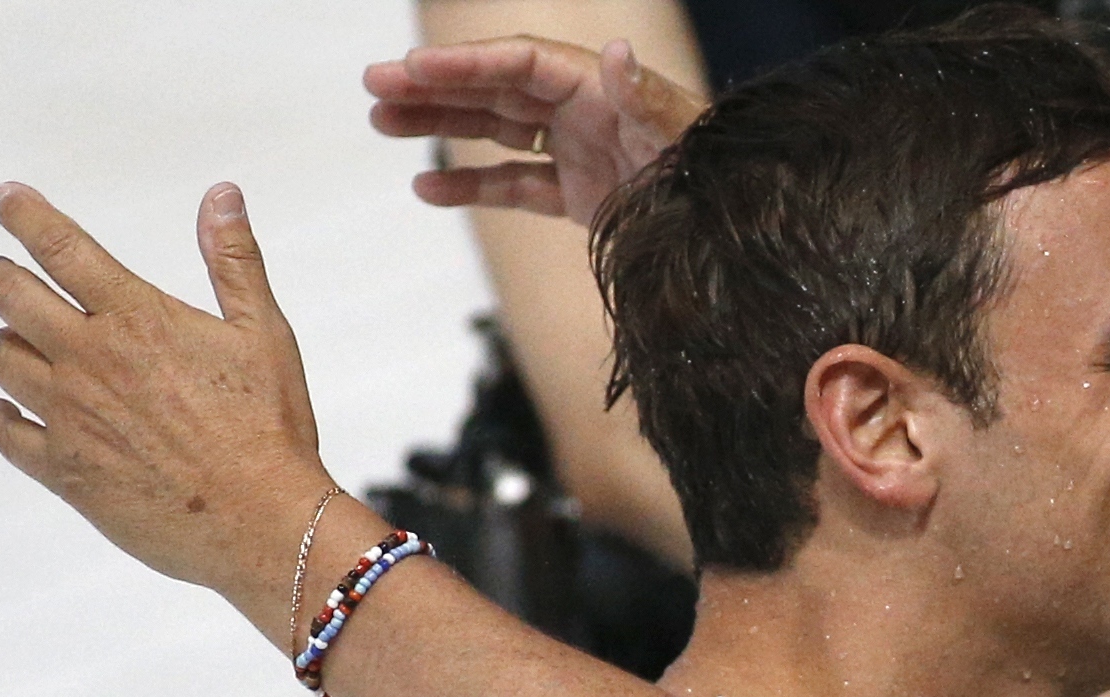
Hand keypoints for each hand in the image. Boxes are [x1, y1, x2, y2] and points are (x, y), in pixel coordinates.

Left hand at [0, 183, 338, 629]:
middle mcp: (91, 359)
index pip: (58, 245)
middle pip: (7, 293)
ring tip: (30, 349)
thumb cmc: (273, 429)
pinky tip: (11, 410)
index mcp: (137, 318)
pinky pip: (5, 430)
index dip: (23, 213)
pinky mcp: (65, 470)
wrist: (264, 525)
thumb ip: (235, 262)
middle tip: (9, 278)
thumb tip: (222, 195)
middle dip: (1, 276)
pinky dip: (2, 415)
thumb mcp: (264, 335)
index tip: (4, 198)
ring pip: (1, 357)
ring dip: (9, 343)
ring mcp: (71, 415)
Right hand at [367, 36, 706, 228]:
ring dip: (440, 125)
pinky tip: (427, 188)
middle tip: (374, 87)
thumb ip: (647, 100)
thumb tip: (617, 53)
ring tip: (382, 124)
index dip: (466, 63)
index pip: (519, 64)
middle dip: (435, 86)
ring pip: (495, 131)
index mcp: (601, 88)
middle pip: (495, 89)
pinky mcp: (580, 196)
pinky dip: (473, 186)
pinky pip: (515, 186)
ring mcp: (578, 152)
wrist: (735, 230)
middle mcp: (583, 111)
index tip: (413, 68)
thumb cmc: (715, 177)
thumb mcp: (684, 141)